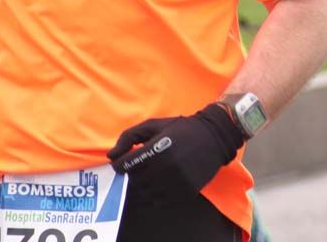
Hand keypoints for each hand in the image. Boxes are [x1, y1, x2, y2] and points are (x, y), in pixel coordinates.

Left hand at [108, 103, 243, 204]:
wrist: (215, 137)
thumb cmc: (181, 129)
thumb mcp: (154, 125)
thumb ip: (129, 136)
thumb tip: (111, 156)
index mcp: (156, 148)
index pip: (124, 165)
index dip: (121, 163)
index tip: (126, 161)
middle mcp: (166, 166)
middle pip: (134, 180)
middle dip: (135, 172)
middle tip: (144, 165)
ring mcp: (176, 181)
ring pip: (145, 192)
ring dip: (145, 184)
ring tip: (155, 173)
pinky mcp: (185, 192)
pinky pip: (159, 201)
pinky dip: (157, 194)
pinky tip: (164, 181)